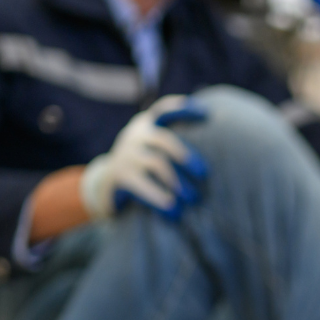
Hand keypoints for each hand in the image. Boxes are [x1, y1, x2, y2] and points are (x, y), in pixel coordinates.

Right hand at [80, 95, 208, 220]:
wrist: (106, 185)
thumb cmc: (143, 167)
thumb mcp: (154, 150)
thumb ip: (173, 146)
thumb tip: (212, 162)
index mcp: (146, 125)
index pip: (164, 110)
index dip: (184, 109)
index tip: (207, 113)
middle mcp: (135, 136)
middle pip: (164, 140)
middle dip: (187, 156)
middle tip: (205, 174)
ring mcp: (126, 155)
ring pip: (157, 164)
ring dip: (178, 182)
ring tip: (194, 198)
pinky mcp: (119, 176)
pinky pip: (142, 185)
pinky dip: (160, 197)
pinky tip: (174, 210)